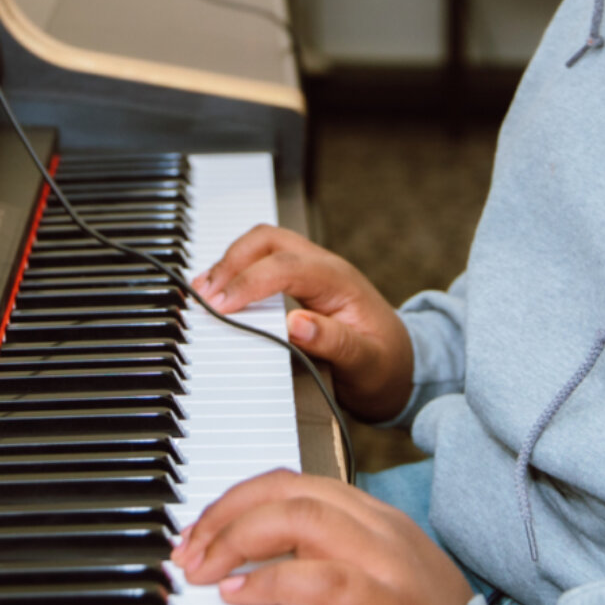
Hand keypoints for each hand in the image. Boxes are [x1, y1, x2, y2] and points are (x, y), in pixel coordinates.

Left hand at [172, 471, 473, 604]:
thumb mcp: (370, 598)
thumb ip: (321, 571)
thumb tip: (239, 571)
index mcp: (378, 525)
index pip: (297, 485)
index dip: (237, 501)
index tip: (197, 534)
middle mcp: (385, 534)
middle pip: (291, 491)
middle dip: (225, 514)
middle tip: (188, 553)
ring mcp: (393, 568)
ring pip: (304, 518)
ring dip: (238, 539)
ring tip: (204, 570)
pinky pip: (323, 580)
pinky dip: (272, 582)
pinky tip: (239, 596)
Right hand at [192, 226, 414, 420]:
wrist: (402, 364)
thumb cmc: (385, 363)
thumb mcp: (367, 362)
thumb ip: (334, 343)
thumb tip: (296, 325)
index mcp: (340, 281)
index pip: (285, 266)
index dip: (249, 282)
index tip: (221, 306)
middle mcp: (324, 266)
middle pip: (269, 240)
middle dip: (232, 261)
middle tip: (206, 295)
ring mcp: (311, 269)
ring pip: (263, 244)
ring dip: (230, 261)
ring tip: (202, 290)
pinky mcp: (301, 279)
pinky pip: (264, 260)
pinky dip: (237, 269)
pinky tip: (219, 290)